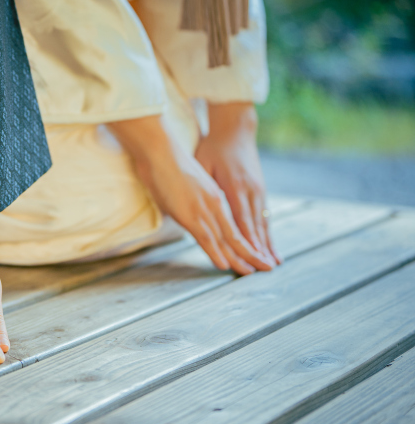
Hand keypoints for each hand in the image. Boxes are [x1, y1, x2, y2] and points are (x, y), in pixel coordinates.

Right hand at [109, 115, 274, 274]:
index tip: (254, 253)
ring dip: (238, 258)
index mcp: (215, 196)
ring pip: (226, 240)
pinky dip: (216, 253)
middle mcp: (215, 203)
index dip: (245, 241)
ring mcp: (204, 209)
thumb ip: (189, 200)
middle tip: (264, 268)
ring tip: (249, 272)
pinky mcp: (190, 214)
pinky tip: (224, 265)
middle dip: (251, 254)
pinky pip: (207, 238)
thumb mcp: (185, 184)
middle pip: (237, 234)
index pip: (234, 224)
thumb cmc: (167, 164)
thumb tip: (181, 213)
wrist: (160, 151)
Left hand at [195, 102, 281, 264]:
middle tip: (264, 271)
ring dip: (266, 244)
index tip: (243, 263)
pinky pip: (264, 214)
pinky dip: (266, 231)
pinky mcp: (260, 188)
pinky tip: (269, 244)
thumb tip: (185, 210)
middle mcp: (247, 192)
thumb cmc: (212, 148)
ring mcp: (256, 190)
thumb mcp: (201, 166)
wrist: (234, 129)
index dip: (239, 246)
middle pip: (252, 228)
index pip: (236, 224)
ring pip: (261, 223)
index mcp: (231, 188)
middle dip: (258, 251)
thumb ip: (198, 190)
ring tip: (272, 263)